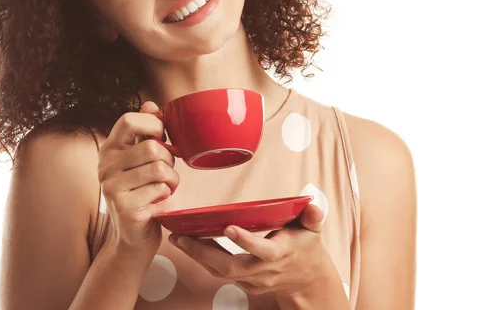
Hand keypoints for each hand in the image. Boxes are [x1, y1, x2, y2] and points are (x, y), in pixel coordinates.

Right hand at [98, 101, 179, 253]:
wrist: (132, 238)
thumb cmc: (142, 194)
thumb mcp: (141, 160)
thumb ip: (145, 133)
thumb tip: (150, 104)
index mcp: (109, 150)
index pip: (129, 120)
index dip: (153, 124)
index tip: (163, 137)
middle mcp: (105, 167)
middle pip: (151, 147)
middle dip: (169, 158)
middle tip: (167, 170)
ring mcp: (112, 188)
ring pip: (159, 167)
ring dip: (172, 178)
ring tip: (166, 186)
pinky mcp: (125, 207)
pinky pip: (160, 188)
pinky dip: (167, 193)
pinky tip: (159, 200)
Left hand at [168, 203, 342, 301]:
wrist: (306, 280)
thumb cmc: (305, 247)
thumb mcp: (312, 230)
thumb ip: (313, 217)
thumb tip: (313, 206)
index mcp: (280, 254)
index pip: (262, 251)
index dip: (246, 242)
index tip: (228, 227)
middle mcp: (263, 271)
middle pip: (231, 267)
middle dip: (203, 253)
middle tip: (181, 237)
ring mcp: (252, 280)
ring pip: (220, 272)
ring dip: (197, 256)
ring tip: (177, 238)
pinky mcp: (243, 283)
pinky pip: (219, 273)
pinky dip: (202, 259)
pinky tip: (189, 244)